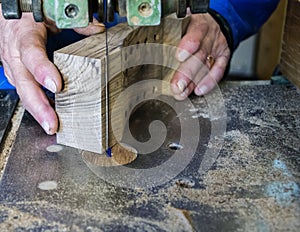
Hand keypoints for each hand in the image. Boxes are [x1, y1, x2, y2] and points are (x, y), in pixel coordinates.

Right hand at [0, 8, 103, 134]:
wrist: (9, 17)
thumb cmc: (28, 14)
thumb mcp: (49, 11)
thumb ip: (74, 21)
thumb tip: (98, 30)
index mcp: (23, 34)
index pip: (31, 53)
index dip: (42, 70)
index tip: (57, 86)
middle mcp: (14, 53)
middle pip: (24, 83)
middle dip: (38, 106)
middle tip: (52, 124)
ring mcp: (12, 66)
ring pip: (23, 91)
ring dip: (38, 111)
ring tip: (52, 126)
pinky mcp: (16, 73)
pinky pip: (26, 91)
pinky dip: (37, 104)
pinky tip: (50, 115)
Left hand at [170, 13, 230, 99]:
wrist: (214, 22)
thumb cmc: (193, 25)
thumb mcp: (183, 22)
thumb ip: (171, 33)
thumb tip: (150, 43)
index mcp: (197, 25)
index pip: (195, 33)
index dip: (188, 45)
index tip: (179, 57)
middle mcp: (209, 37)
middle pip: (199, 55)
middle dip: (187, 72)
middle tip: (177, 85)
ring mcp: (216, 49)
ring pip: (206, 66)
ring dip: (194, 82)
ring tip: (182, 92)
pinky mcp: (222, 58)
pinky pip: (218, 71)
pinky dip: (209, 82)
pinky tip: (199, 90)